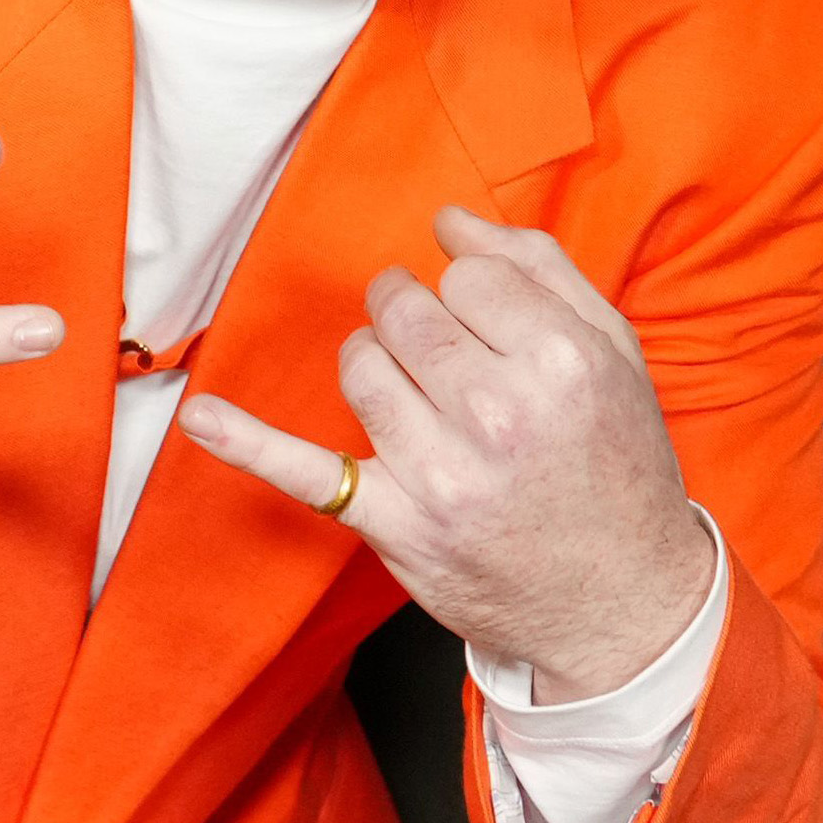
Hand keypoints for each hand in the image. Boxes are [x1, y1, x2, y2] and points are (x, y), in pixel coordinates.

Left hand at [179, 208, 712, 698]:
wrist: (623, 601)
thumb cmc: (617, 465)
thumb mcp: (614, 354)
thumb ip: (541, 270)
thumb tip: (450, 220)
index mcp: (560, 361)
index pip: (465, 276)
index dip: (470, 295)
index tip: (485, 325)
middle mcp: (499, 414)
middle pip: (405, 311)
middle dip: (413, 315)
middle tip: (442, 352)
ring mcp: (441, 474)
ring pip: (360, 363)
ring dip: (374, 361)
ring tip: (414, 392)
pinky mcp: (397, 524)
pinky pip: (308, 472)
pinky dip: (247, 442)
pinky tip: (199, 416)